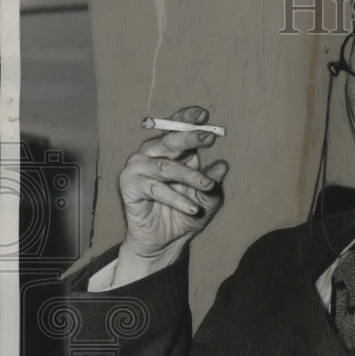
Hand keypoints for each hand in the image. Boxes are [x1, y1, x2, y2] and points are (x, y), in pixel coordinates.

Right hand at [118, 104, 228, 264]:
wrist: (167, 241)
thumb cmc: (188, 214)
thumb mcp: (208, 198)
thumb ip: (213, 182)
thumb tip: (222, 165)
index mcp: (170, 151)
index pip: (176, 127)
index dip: (188, 118)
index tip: (204, 114)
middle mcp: (152, 154)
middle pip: (169, 140)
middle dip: (190, 137)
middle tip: (209, 138)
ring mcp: (138, 168)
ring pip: (166, 167)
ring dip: (190, 177)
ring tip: (207, 186)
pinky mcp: (129, 186)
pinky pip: (155, 189)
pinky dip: (176, 198)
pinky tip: (192, 208)